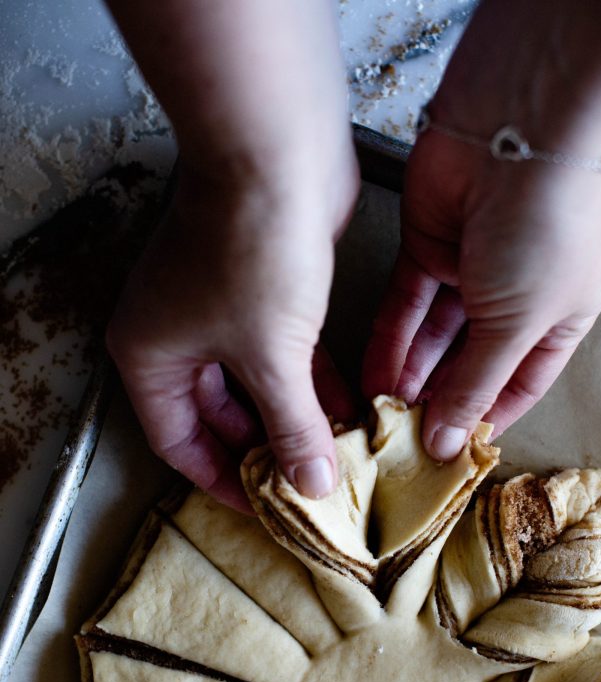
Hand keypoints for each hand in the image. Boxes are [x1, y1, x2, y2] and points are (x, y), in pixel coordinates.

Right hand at [107, 157, 357, 511]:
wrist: (275, 151)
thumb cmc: (250, 248)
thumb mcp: (271, 355)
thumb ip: (293, 427)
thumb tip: (312, 486)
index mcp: (150, 357)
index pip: (180, 445)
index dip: (224, 482)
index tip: (267, 510)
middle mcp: (175, 335)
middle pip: (220, 418)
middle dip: (268, 450)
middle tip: (309, 485)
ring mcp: (218, 310)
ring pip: (256, 386)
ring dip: (295, 417)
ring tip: (337, 454)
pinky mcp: (260, 289)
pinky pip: (282, 353)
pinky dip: (309, 381)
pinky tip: (348, 408)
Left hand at [363, 0, 600, 459]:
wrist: (519, 126)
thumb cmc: (547, 223)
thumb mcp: (518, 321)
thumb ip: (475, 384)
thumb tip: (448, 443)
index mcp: (557, 320)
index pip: (515, 386)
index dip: (480, 420)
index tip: (444, 456)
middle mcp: (514, 298)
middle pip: (465, 365)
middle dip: (433, 402)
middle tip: (397, 441)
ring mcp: (469, 270)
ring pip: (429, 339)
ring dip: (404, 377)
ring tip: (375, 417)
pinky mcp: (426, 245)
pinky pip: (403, 306)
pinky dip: (387, 340)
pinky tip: (369, 378)